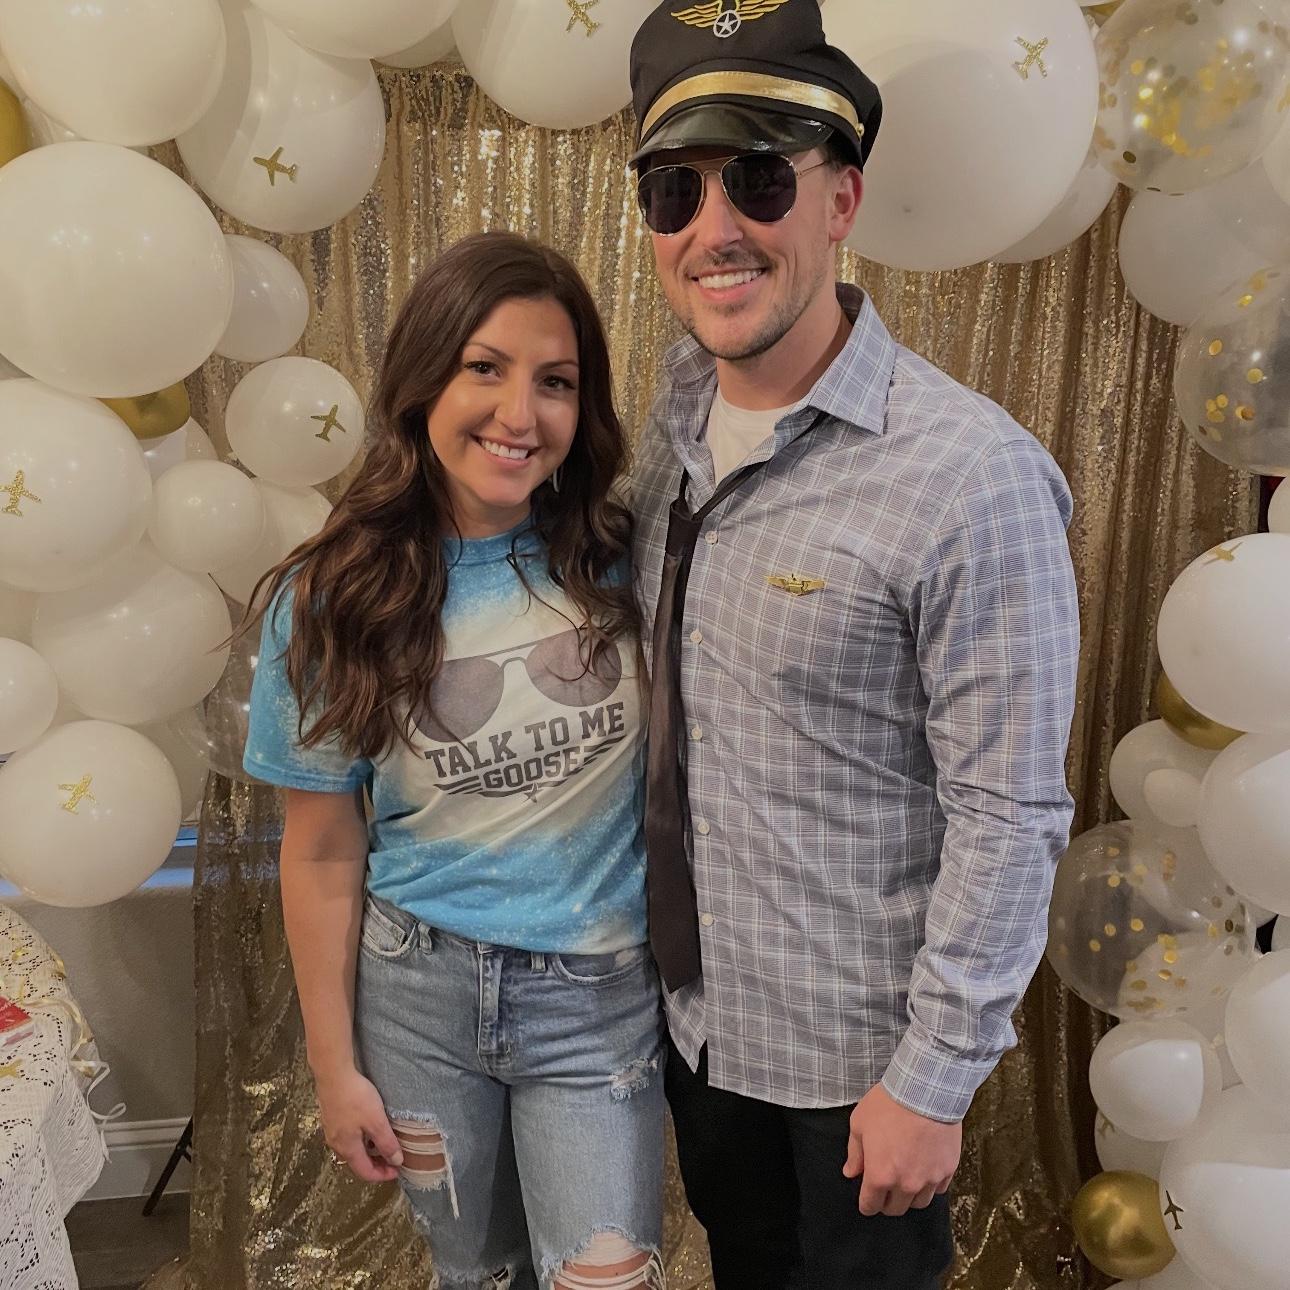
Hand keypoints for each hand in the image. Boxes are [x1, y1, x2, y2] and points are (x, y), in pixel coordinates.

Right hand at [313, 1066, 403, 1183]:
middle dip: (375, 1164)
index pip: (365, 1172)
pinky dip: (360, 1139)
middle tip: (392, 1158)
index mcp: (347, 1148)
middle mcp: (336, 1143)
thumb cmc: (355, 1097)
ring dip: (368, 1151)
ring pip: (351, 1149)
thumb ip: (386, 1142)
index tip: (397, 1171)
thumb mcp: (376, 1121)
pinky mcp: (331, 1117)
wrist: (333, 1073)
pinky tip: (368, 1127)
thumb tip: (396, 1161)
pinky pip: (347, 1136)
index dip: (382, 1175)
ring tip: (383, 1143)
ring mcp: (331, 1130)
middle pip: (357, 1162)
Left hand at [842, 1082, 961, 1217]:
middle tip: (885, 1186)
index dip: (866, 1203)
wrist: (925, 1090)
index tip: (867, 1197)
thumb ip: (855, 1153)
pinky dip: (930, 1184)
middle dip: (886, 1201)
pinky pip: (938, 1189)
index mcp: (880, 1176)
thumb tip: (851, 1172)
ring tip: (905, 1179)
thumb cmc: (888, 1105)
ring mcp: (929, 1179)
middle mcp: (905, 1184)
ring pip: (918, 1203)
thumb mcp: (859, 1124)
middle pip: (895, 1209)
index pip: (870, 1206)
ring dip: (909, 1196)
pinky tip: (924, 1169)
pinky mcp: (947, 1170)